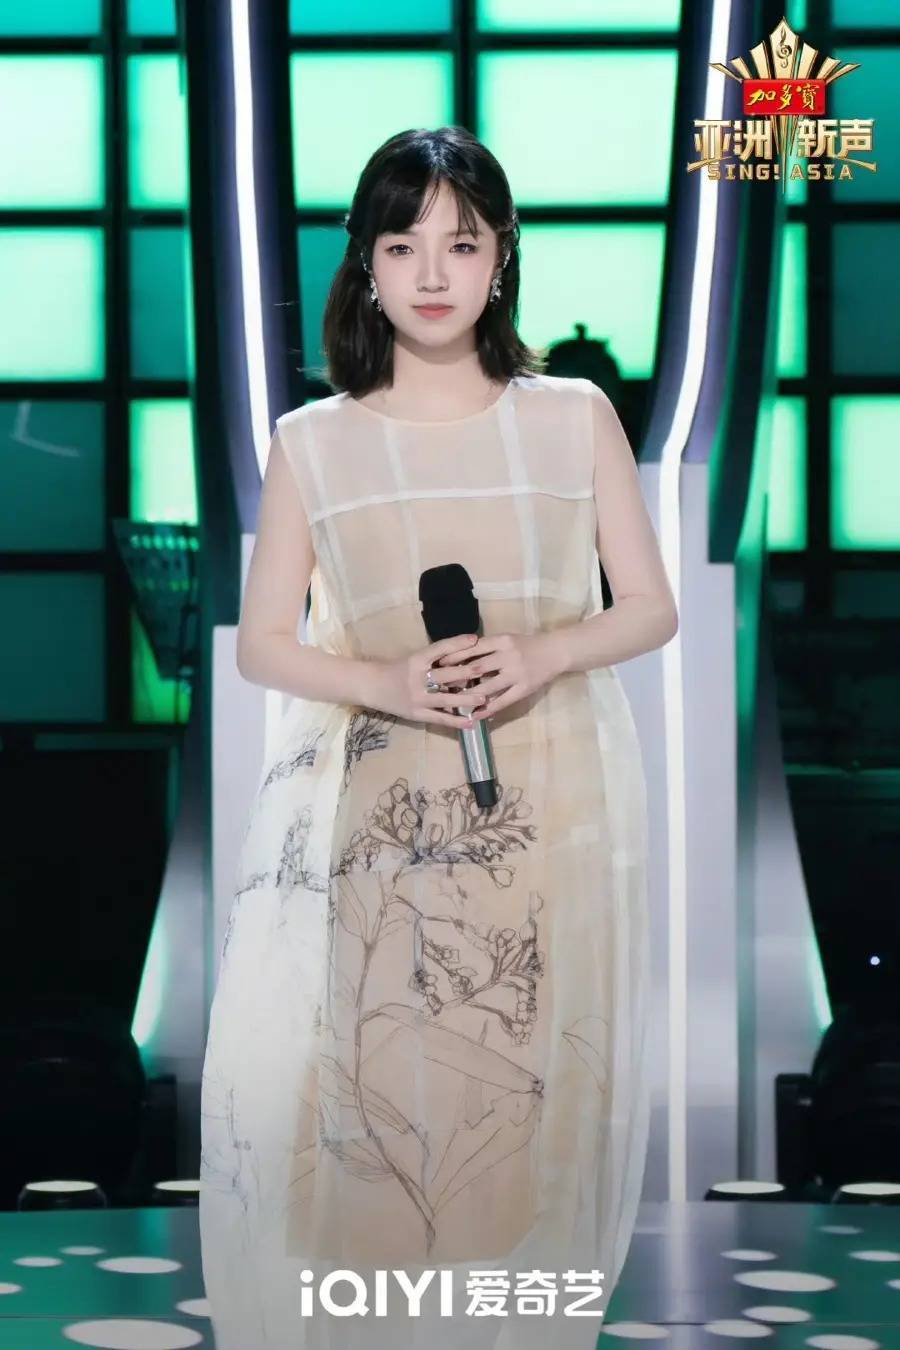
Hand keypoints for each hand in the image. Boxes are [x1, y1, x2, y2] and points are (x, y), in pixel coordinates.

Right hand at [368, 633, 489, 728]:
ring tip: (484, 698)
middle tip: (485, 670)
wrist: (371, 685)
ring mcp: (418, 697)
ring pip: (446, 698)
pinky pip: (440, 718)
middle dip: (467, 672)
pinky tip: (471, 722)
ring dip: (466, 699)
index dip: (457, 643)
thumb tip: (463, 657)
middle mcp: (418, 678)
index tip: (475, 639)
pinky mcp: (417, 713)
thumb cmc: (396, 669)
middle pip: (446, 674)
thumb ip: (435, 659)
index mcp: (417, 659)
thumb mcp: (414, 659)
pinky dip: (456, 721)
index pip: (440, 648)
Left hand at [430, 631, 563, 721]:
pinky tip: (476, 715)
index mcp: (502, 640)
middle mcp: (508, 656)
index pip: (473, 648)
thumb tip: (460, 656)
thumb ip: (487, 646)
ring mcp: (516, 674)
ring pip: (487, 687)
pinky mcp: (524, 689)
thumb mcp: (507, 639)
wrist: (556, 651)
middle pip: (477, 668)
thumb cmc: (527, 644)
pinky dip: (488, 709)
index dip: (455, 656)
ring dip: (469, 696)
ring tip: (454, 703)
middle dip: (457, 677)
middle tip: (440, 686)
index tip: (439, 663)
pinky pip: (502, 701)